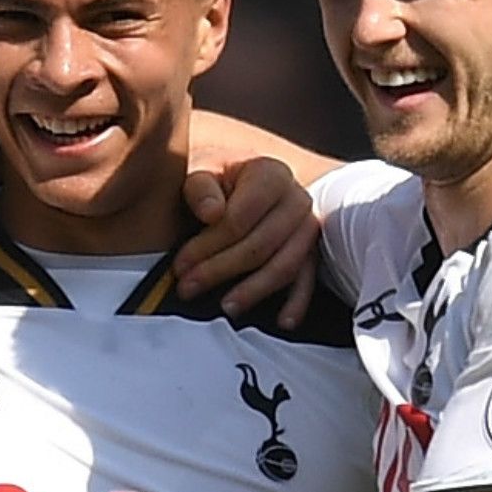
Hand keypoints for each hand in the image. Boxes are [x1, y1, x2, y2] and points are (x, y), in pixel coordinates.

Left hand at [173, 156, 319, 325]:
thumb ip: (201, 188)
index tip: (179, 266)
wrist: (239, 178)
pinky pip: (308, 277)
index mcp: (270, 173)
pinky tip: (283, 322)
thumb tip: (212, 213)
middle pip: (261, 244)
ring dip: (255, 290)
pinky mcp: (311, 249)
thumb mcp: (200, 170)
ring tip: (225, 308)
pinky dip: (298, 301)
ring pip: (286, 264)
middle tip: (188, 289)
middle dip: (221, 270)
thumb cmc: (215, 178)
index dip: (207, 245)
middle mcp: (297, 198)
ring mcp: (308, 226)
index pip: (240, 218)